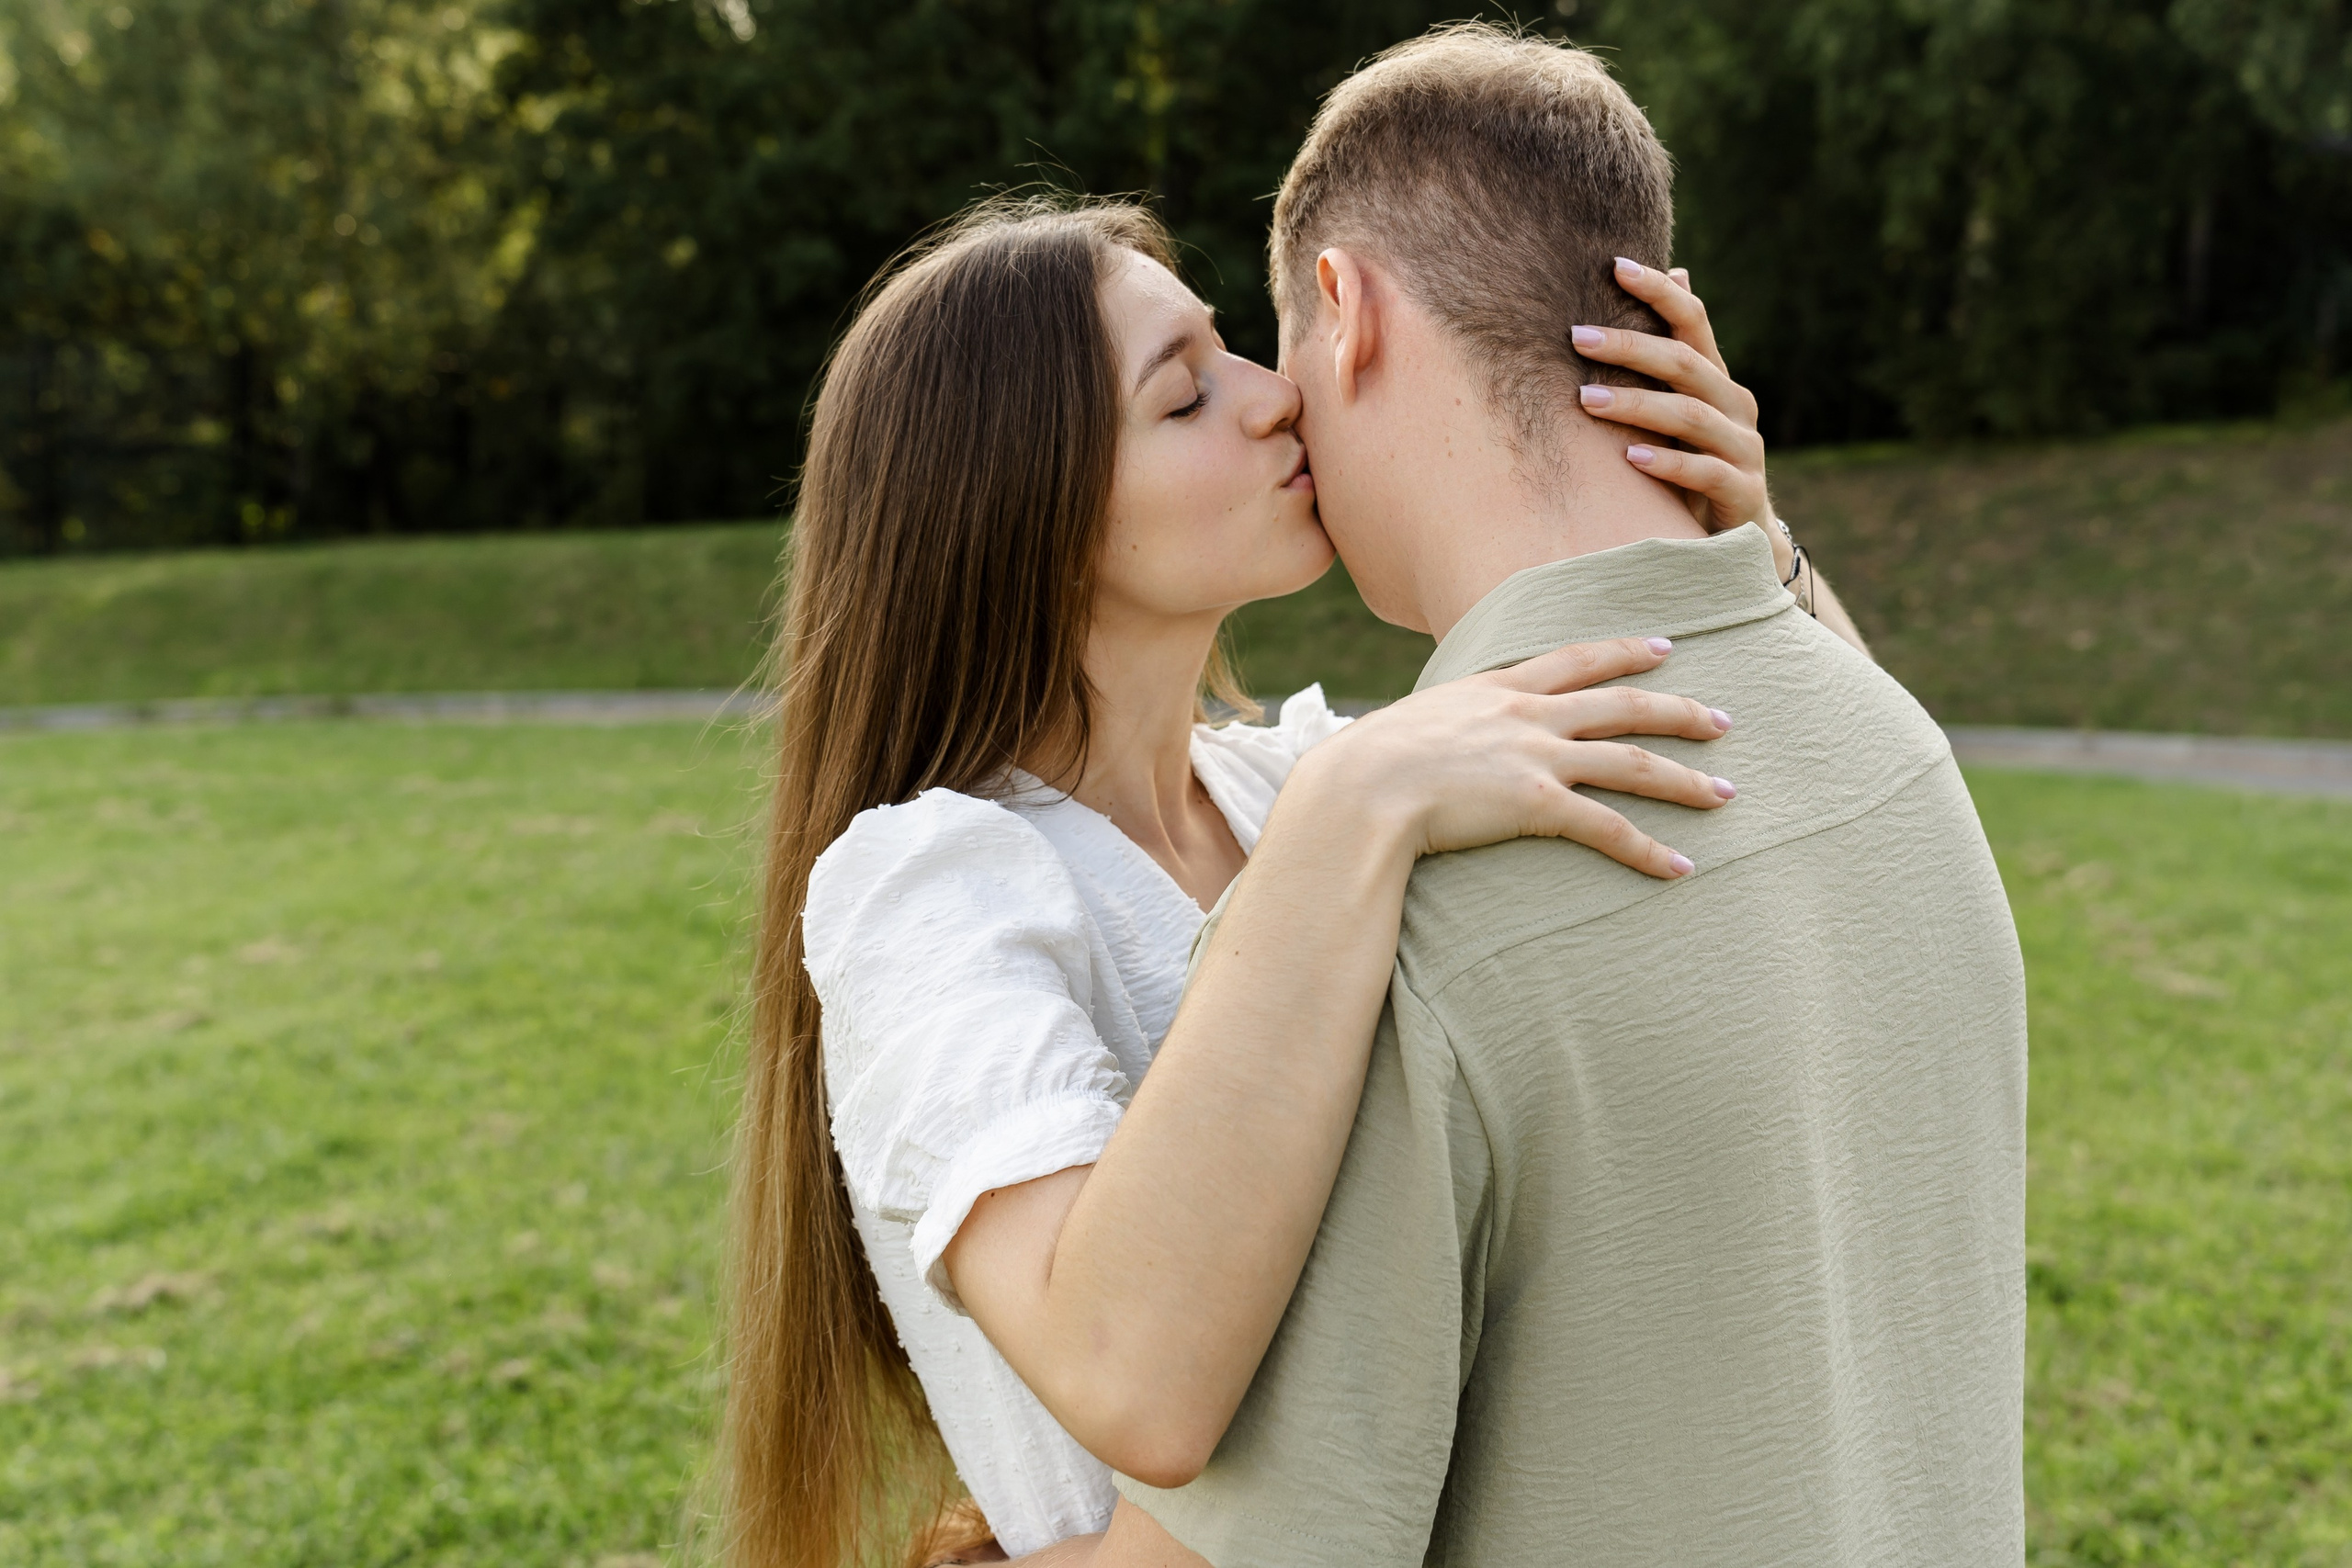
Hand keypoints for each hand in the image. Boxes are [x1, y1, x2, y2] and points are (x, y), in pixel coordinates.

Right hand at [1292, 637, 1735, 880]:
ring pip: (1631, 762)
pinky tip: (1681, 868)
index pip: (1575, 659)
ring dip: (1685, 780)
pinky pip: (1608, 828)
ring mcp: (1536, 756)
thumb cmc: (1367, 764)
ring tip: (1726, 794)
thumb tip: (1433, 738)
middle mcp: (1527, 714)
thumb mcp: (1409, 724)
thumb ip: (1440, 726)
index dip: (1624, 651)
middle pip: (1622, 704)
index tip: (1664, 647)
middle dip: (1680, 710)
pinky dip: (1649, 850)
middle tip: (1723, 720)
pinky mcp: (1538, 805)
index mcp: (1496, 687)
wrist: (1359, 787)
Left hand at [1570, 258, 1794, 578]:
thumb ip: (1670, 362)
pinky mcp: (1742, 491)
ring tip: (1586, 400)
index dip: (1658, 292)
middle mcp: (1735, 406)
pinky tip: (1630, 458)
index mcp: (1717, 381)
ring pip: (1691, 415)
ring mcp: (1743, 448)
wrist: (1739, 541)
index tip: (1615, 266)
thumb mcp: (1679, 415)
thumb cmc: (1694, 469)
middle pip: (1684, 363)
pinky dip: (1668, 462)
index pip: (1693, 322)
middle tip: (1576, 336)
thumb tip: (1675, 275)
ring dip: (1636, 404)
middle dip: (1629, 346)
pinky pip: (1705, 471)